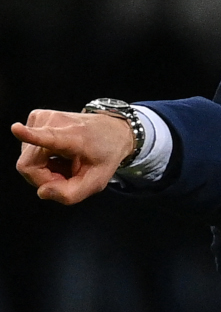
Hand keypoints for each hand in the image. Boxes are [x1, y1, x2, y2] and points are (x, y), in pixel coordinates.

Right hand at [11, 109, 134, 204]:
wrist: (113, 130)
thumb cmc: (105, 155)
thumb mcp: (97, 181)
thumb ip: (71, 194)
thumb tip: (42, 191)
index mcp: (73, 137)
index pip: (48, 137)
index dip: (29, 135)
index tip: (16, 129)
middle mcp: (54, 123)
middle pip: (29, 166)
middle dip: (46, 179)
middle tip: (68, 175)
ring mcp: (42, 117)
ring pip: (27, 161)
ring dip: (46, 169)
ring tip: (67, 162)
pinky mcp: (36, 117)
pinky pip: (28, 152)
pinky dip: (43, 160)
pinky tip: (60, 155)